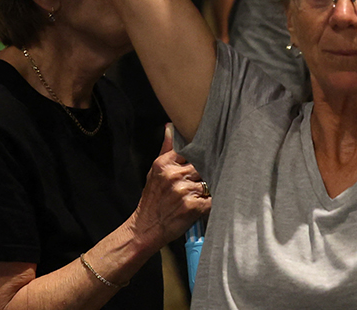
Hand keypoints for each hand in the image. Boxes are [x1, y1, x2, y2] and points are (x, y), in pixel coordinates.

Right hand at [129, 127, 211, 249]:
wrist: (145, 229)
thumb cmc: (152, 201)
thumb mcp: (154, 172)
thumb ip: (165, 149)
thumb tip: (170, 127)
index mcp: (165, 163)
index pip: (192, 149)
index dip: (202, 153)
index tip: (209, 154)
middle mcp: (174, 175)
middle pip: (203, 164)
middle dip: (207, 171)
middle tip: (210, 175)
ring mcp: (183, 191)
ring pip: (209, 181)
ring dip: (210, 187)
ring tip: (205, 193)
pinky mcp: (192, 207)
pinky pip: (211, 199)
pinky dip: (211, 202)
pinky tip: (205, 205)